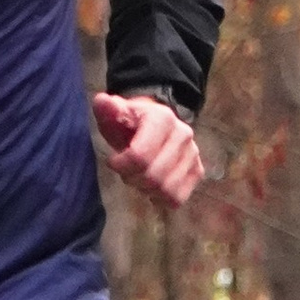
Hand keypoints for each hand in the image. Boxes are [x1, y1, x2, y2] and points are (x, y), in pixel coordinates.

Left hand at [94, 90, 204, 207]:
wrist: (154, 125)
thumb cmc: (130, 123)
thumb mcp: (115, 114)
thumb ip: (107, 109)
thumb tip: (102, 101)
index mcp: (163, 119)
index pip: (139, 157)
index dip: (121, 165)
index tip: (113, 160)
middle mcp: (184, 135)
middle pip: (153, 177)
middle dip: (132, 179)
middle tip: (126, 171)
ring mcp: (193, 154)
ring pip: (166, 191)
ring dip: (146, 190)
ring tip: (139, 177)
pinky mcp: (197, 171)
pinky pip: (177, 198)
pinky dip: (161, 198)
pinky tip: (152, 187)